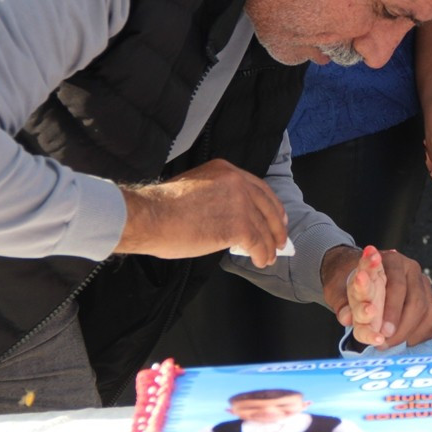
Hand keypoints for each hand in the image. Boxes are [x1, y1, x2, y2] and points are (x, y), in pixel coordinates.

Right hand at [114, 159, 287, 265]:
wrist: (150, 216)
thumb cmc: (161, 208)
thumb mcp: (194, 188)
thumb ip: (215, 196)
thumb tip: (226, 216)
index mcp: (225, 170)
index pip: (257, 187)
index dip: (271, 205)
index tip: (278, 217)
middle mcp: (237, 182)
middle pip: (267, 206)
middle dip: (276, 225)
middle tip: (281, 240)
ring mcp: (240, 203)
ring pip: (263, 228)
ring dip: (269, 245)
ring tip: (269, 257)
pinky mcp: (239, 225)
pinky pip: (257, 242)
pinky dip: (261, 254)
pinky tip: (260, 261)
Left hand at [322, 245, 431, 348]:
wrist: (363, 280)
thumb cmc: (354, 285)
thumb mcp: (340, 290)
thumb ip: (343, 303)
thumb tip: (346, 318)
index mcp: (392, 261)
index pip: (397, 286)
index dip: (392, 311)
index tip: (382, 331)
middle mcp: (412, 270)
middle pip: (416, 302)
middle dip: (400, 326)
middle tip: (384, 341)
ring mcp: (424, 285)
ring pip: (426, 313)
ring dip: (407, 333)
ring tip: (388, 343)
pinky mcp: (431, 300)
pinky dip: (418, 335)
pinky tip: (402, 340)